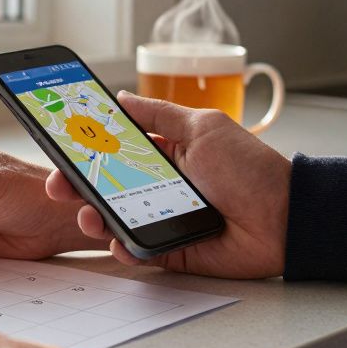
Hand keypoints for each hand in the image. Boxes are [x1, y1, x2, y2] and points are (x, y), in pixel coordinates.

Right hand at [48, 91, 289, 278]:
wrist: (286, 219)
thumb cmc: (251, 169)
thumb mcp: (203, 127)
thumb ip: (159, 115)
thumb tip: (121, 97)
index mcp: (163, 155)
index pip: (113, 150)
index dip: (85, 150)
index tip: (61, 147)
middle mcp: (157, 187)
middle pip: (104, 186)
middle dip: (77, 186)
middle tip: (60, 187)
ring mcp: (160, 219)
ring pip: (114, 220)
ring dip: (94, 218)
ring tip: (90, 216)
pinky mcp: (169, 250)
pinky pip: (137, 251)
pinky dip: (123, 248)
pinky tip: (118, 241)